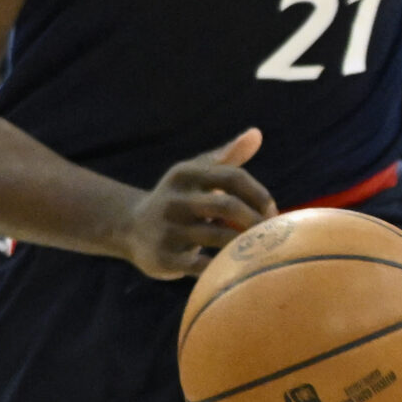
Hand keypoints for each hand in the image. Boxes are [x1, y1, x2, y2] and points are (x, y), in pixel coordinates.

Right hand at [114, 128, 275, 278]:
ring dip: (246, 244)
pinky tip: (238, 268)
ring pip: (217, 236)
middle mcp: (174, 200)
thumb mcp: (197, 172)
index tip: (272, 211)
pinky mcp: (164, 257)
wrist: (129, 227)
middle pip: (226, 206)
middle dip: (255, 220)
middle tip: (272, 234)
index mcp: (185, 174)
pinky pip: (201, 265)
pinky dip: (223, 267)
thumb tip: (256, 133)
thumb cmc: (179, 198)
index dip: (259, 194)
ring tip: (262, 250)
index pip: (232, 176)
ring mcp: (167, 229)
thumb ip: (228, 156)